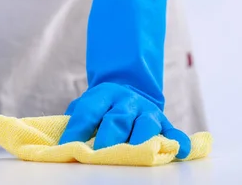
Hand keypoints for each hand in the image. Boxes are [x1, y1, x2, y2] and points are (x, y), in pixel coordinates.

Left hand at [59, 83, 190, 158]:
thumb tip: (62, 142)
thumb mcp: (87, 105)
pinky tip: (179, 150)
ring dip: (140, 140)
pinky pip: (173, 131)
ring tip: (134, 154)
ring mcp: (147, 111)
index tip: (68, 146)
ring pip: (145, 125)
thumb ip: (76, 120)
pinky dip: (178, 141)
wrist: (128, 88)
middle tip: (99, 153)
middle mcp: (127, 101)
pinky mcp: (165, 122)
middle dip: (108, 138)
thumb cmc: (102, 107)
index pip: (89, 112)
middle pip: (118, 119)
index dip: (78, 129)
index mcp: (104, 95)